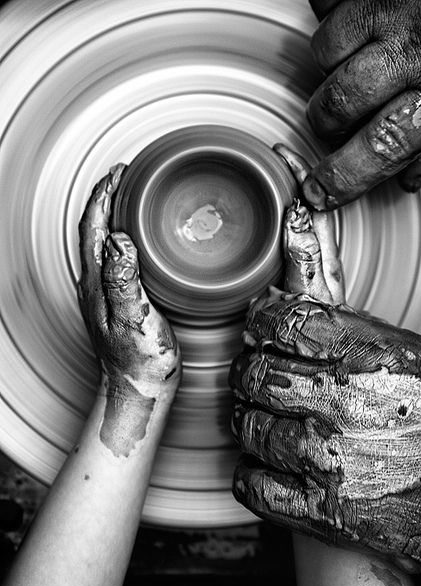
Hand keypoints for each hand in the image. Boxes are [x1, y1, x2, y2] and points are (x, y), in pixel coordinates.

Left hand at [78, 165, 181, 405]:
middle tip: (125, 175)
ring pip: (105, 243)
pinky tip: (139, 238)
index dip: (103, 197)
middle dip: (106, 198)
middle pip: (95, 231)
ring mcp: (107, 293)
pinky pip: (117, 258)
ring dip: (113, 215)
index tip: (119, 173)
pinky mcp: (120, 300)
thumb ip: (125, 281)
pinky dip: (125, 236)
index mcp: (97, 284)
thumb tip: (119, 239)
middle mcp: (97, 285)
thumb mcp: (134, 320)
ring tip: (130, 195)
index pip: (94, 229)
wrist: (138, 389)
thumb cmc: (139, 361)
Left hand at [229, 146, 420, 572]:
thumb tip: (294, 220)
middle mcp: (344, 402)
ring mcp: (332, 460)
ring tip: (277, 422)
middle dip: (252, 376)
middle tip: (266, 381)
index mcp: (365, 351)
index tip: (262, 331)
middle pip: (252, 375)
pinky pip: (252, 484)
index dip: (260, 324)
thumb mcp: (394, 343)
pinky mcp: (324, 512)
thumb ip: (331, 287)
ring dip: (252, 424)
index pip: (277, 320)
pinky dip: (254, 474)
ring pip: (246, 428)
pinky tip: (275, 465)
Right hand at [301, 0, 420, 209]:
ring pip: (326, 49)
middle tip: (340, 121)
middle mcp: (414, 49)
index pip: (380, 148)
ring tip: (359, 59)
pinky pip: (328, 1)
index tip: (319, 192)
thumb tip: (406, 177)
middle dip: (329, 120)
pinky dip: (333, 12)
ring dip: (333, 63)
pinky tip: (359, 24)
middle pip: (338, 102)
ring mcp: (392, 5)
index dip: (342, 177)